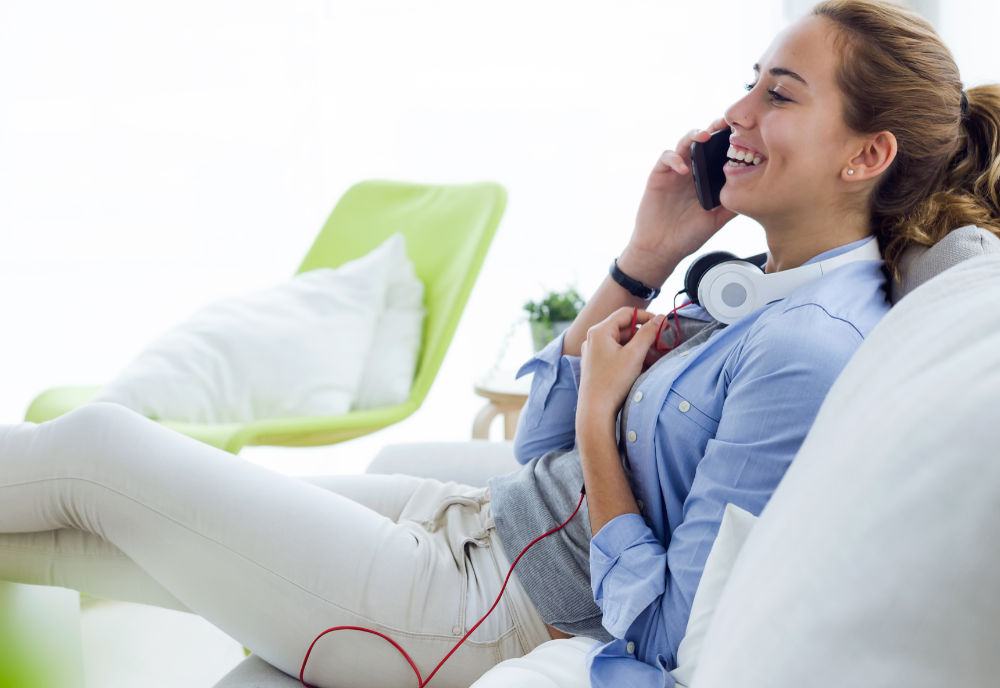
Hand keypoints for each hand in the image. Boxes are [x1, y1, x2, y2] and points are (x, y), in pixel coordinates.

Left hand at [577, 308, 665, 430]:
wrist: (595, 411)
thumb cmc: (613, 382)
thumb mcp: (635, 355)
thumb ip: (648, 333)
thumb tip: (660, 318)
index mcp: (600, 331)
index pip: (626, 313)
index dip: (646, 316)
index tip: (662, 325)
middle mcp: (593, 339)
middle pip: (625, 329)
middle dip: (645, 337)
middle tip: (661, 346)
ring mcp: (593, 353)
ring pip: (622, 343)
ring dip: (640, 349)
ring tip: (655, 360)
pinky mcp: (596, 366)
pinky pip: (616, 355)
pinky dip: (631, 358)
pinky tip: (643, 368)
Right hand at [619, 118, 738, 286]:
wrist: (662, 249)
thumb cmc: (688, 235)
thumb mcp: (717, 219)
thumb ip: (733, 204)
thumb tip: (758, 191)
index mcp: (706, 177)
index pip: (719, 151)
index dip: (730, 139)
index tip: (745, 131)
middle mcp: (691, 170)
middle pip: (703, 141)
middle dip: (715, 128)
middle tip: (726, 122)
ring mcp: (674, 171)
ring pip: (684, 142)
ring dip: (694, 135)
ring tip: (705, 136)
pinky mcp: (658, 175)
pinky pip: (666, 158)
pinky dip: (675, 159)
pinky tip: (683, 168)